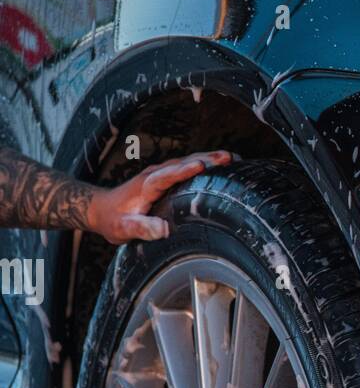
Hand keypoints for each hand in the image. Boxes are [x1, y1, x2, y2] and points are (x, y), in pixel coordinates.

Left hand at [86, 151, 231, 243]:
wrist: (100, 209)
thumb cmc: (112, 220)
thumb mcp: (123, 229)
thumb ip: (141, 228)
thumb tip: (163, 230)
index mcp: (146, 185)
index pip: (168, 175)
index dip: (185, 170)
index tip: (203, 165)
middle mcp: (154, 175)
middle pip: (183, 162)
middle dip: (206, 159)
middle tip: (230, 158)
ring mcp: (159, 173)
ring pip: (186, 161)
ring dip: (208, 158)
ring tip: (232, 158)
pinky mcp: (163, 176)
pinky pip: (185, 166)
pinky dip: (202, 163)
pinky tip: (216, 165)